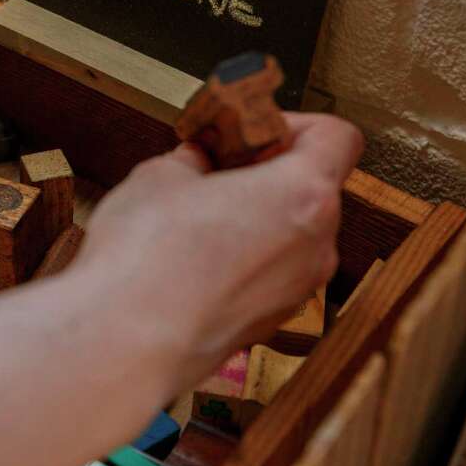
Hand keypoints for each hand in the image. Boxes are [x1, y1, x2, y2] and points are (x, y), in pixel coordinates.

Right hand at [73, 113, 362, 390]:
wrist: (127, 341)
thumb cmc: (148, 257)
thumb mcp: (162, 176)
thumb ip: (194, 161)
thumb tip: (198, 163)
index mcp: (303, 195)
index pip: (339, 138)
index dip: (298, 124)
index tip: (254, 131)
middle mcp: (316, 245)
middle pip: (314, 187)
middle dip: (268, 172)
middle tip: (218, 169)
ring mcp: (297, 289)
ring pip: (293, 234)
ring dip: (256, 217)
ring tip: (198, 217)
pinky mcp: (271, 320)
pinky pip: (271, 272)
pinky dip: (246, 257)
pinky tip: (194, 258)